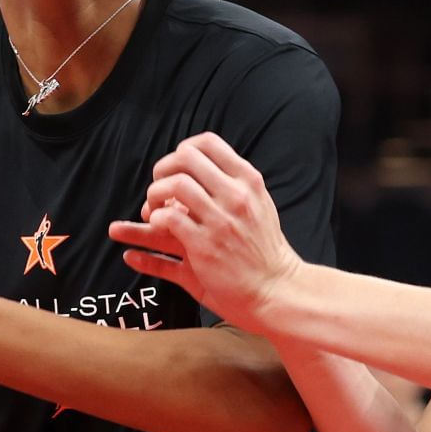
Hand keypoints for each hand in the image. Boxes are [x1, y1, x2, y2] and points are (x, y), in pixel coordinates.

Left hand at [108, 133, 302, 329]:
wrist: (277, 288)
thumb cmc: (266, 251)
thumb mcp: (261, 206)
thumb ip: (236, 186)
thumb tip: (204, 169)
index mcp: (248, 181)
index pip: (207, 143)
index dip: (182, 151)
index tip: (176, 168)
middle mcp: (235, 195)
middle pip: (185, 158)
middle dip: (163, 169)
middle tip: (159, 188)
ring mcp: (220, 220)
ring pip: (173, 185)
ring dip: (155, 194)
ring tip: (154, 210)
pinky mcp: (204, 246)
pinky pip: (167, 219)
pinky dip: (154, 219)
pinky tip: (157, 227)